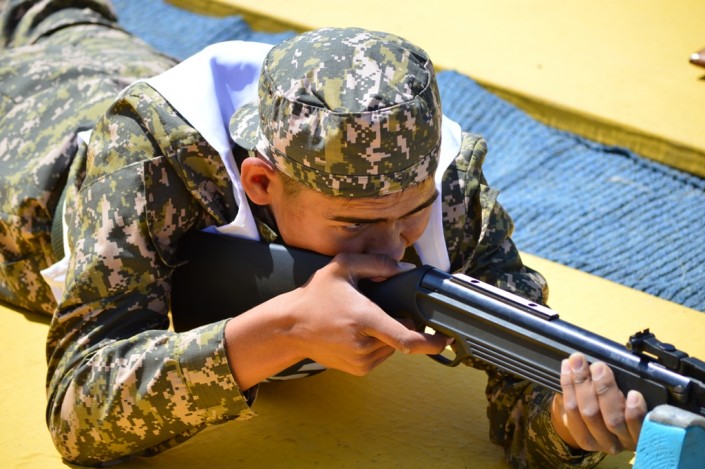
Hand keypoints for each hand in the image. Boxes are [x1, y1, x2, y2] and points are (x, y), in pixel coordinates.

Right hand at [283, 252, 448, 373]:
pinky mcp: (359, 370)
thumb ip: (378, 264)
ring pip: (393, 346)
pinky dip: (379, 343)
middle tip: (381, 307)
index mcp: (364, 320)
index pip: (407, 339)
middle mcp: (365, 345)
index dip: (432, 342)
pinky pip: (382, 355)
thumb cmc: (316, 296)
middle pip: (403, 337)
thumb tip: (406, 269)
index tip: (448, 338)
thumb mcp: (342, 267)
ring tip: (363, 318)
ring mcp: (362, 361)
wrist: (290, 327)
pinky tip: (358, 331)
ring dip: (389, 333)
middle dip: (401, 322)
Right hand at [551, 352, 647, 453]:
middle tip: (582, 361)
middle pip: (589, 413)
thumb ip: (582, 390)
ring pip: (611, 419)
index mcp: (585, 435)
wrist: (644, 434)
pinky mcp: (645, 438)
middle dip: (583, 384)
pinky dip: (633, 411)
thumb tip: (574, 363)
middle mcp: (603, 442)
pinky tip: (633, 394)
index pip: (571, 409)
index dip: (568, 385)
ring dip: (604, 390)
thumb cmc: (613, 413)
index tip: (569, 364)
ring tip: (600, 369)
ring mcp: (625, 441)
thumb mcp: (593, 406)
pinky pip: (638, 426)